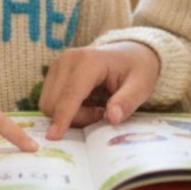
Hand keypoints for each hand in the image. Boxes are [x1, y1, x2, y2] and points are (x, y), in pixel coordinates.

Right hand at [38, 41, 161, 137]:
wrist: (130, 53)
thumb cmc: (136, 69)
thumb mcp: (141, 86)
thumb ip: (127, 102)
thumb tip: (112, 117)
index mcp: (89, 60)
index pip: (71, 94)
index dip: (63, 116)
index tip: (54, 136)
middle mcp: (68, 59)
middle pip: (55, 101)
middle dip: (74, 118)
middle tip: (100, 115)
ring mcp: (58, 64)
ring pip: (49, 103)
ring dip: (68, 115)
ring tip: (94, 109)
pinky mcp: (54, 72)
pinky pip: (50, 100)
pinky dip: (64, 110)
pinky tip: (84, 105)